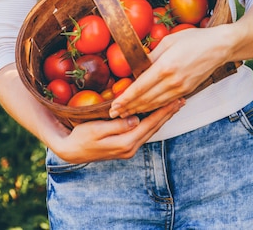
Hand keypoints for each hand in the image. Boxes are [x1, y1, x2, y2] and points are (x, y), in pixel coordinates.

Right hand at [47, 98, 184, 163]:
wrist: (71, 151)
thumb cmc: (81, 137)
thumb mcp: (96, 129)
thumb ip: (116, 126)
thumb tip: (135, 120)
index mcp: (125, 143)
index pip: (149, 125)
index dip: (163, 112)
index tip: (175, 101)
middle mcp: (130, 148)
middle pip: (154, 128)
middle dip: (168, 114)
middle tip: (181, 100)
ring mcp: (128, 148)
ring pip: (150, 131)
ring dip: (162, 117)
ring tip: (174, 106)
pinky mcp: (125, 146)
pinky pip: (143, 132)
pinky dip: (153, 121)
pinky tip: (156, 114)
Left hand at [109, 26, 228, 118]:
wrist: (219, 47)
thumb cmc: (194, 39)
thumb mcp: (169, 41)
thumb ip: (152, 55)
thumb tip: (137, 65)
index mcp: (165, 66)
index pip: (140, 87)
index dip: (126, 98)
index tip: (114, 104)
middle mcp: (173, 81)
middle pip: (146, 99)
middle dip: (128, 108)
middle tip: (114, 113)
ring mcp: (181, 88)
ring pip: (156, 104)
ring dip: (140, 110)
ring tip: (126, 114)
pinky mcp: (187, 91)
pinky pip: (167, 102)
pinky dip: (154, 107)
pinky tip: (146, 108)